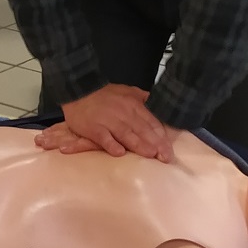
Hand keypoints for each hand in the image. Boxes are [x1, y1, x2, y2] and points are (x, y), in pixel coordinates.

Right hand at [34, 84, 177, 161]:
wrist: (78, 90)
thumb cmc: (104, 94)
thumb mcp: (126, 90)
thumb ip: (141, 97)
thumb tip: (155, 101)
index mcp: (133, 105)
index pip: (151, 122)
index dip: (161, 137)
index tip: (169, 150)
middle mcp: (124, 114)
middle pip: (142, 130)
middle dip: (156, 144)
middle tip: (166, 158)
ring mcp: (108, 122)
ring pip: (126, 135)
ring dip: (139, 145)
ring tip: (150, 155)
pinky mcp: (94, 129)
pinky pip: (104, 138)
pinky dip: (112, 145)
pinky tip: (120, 153)